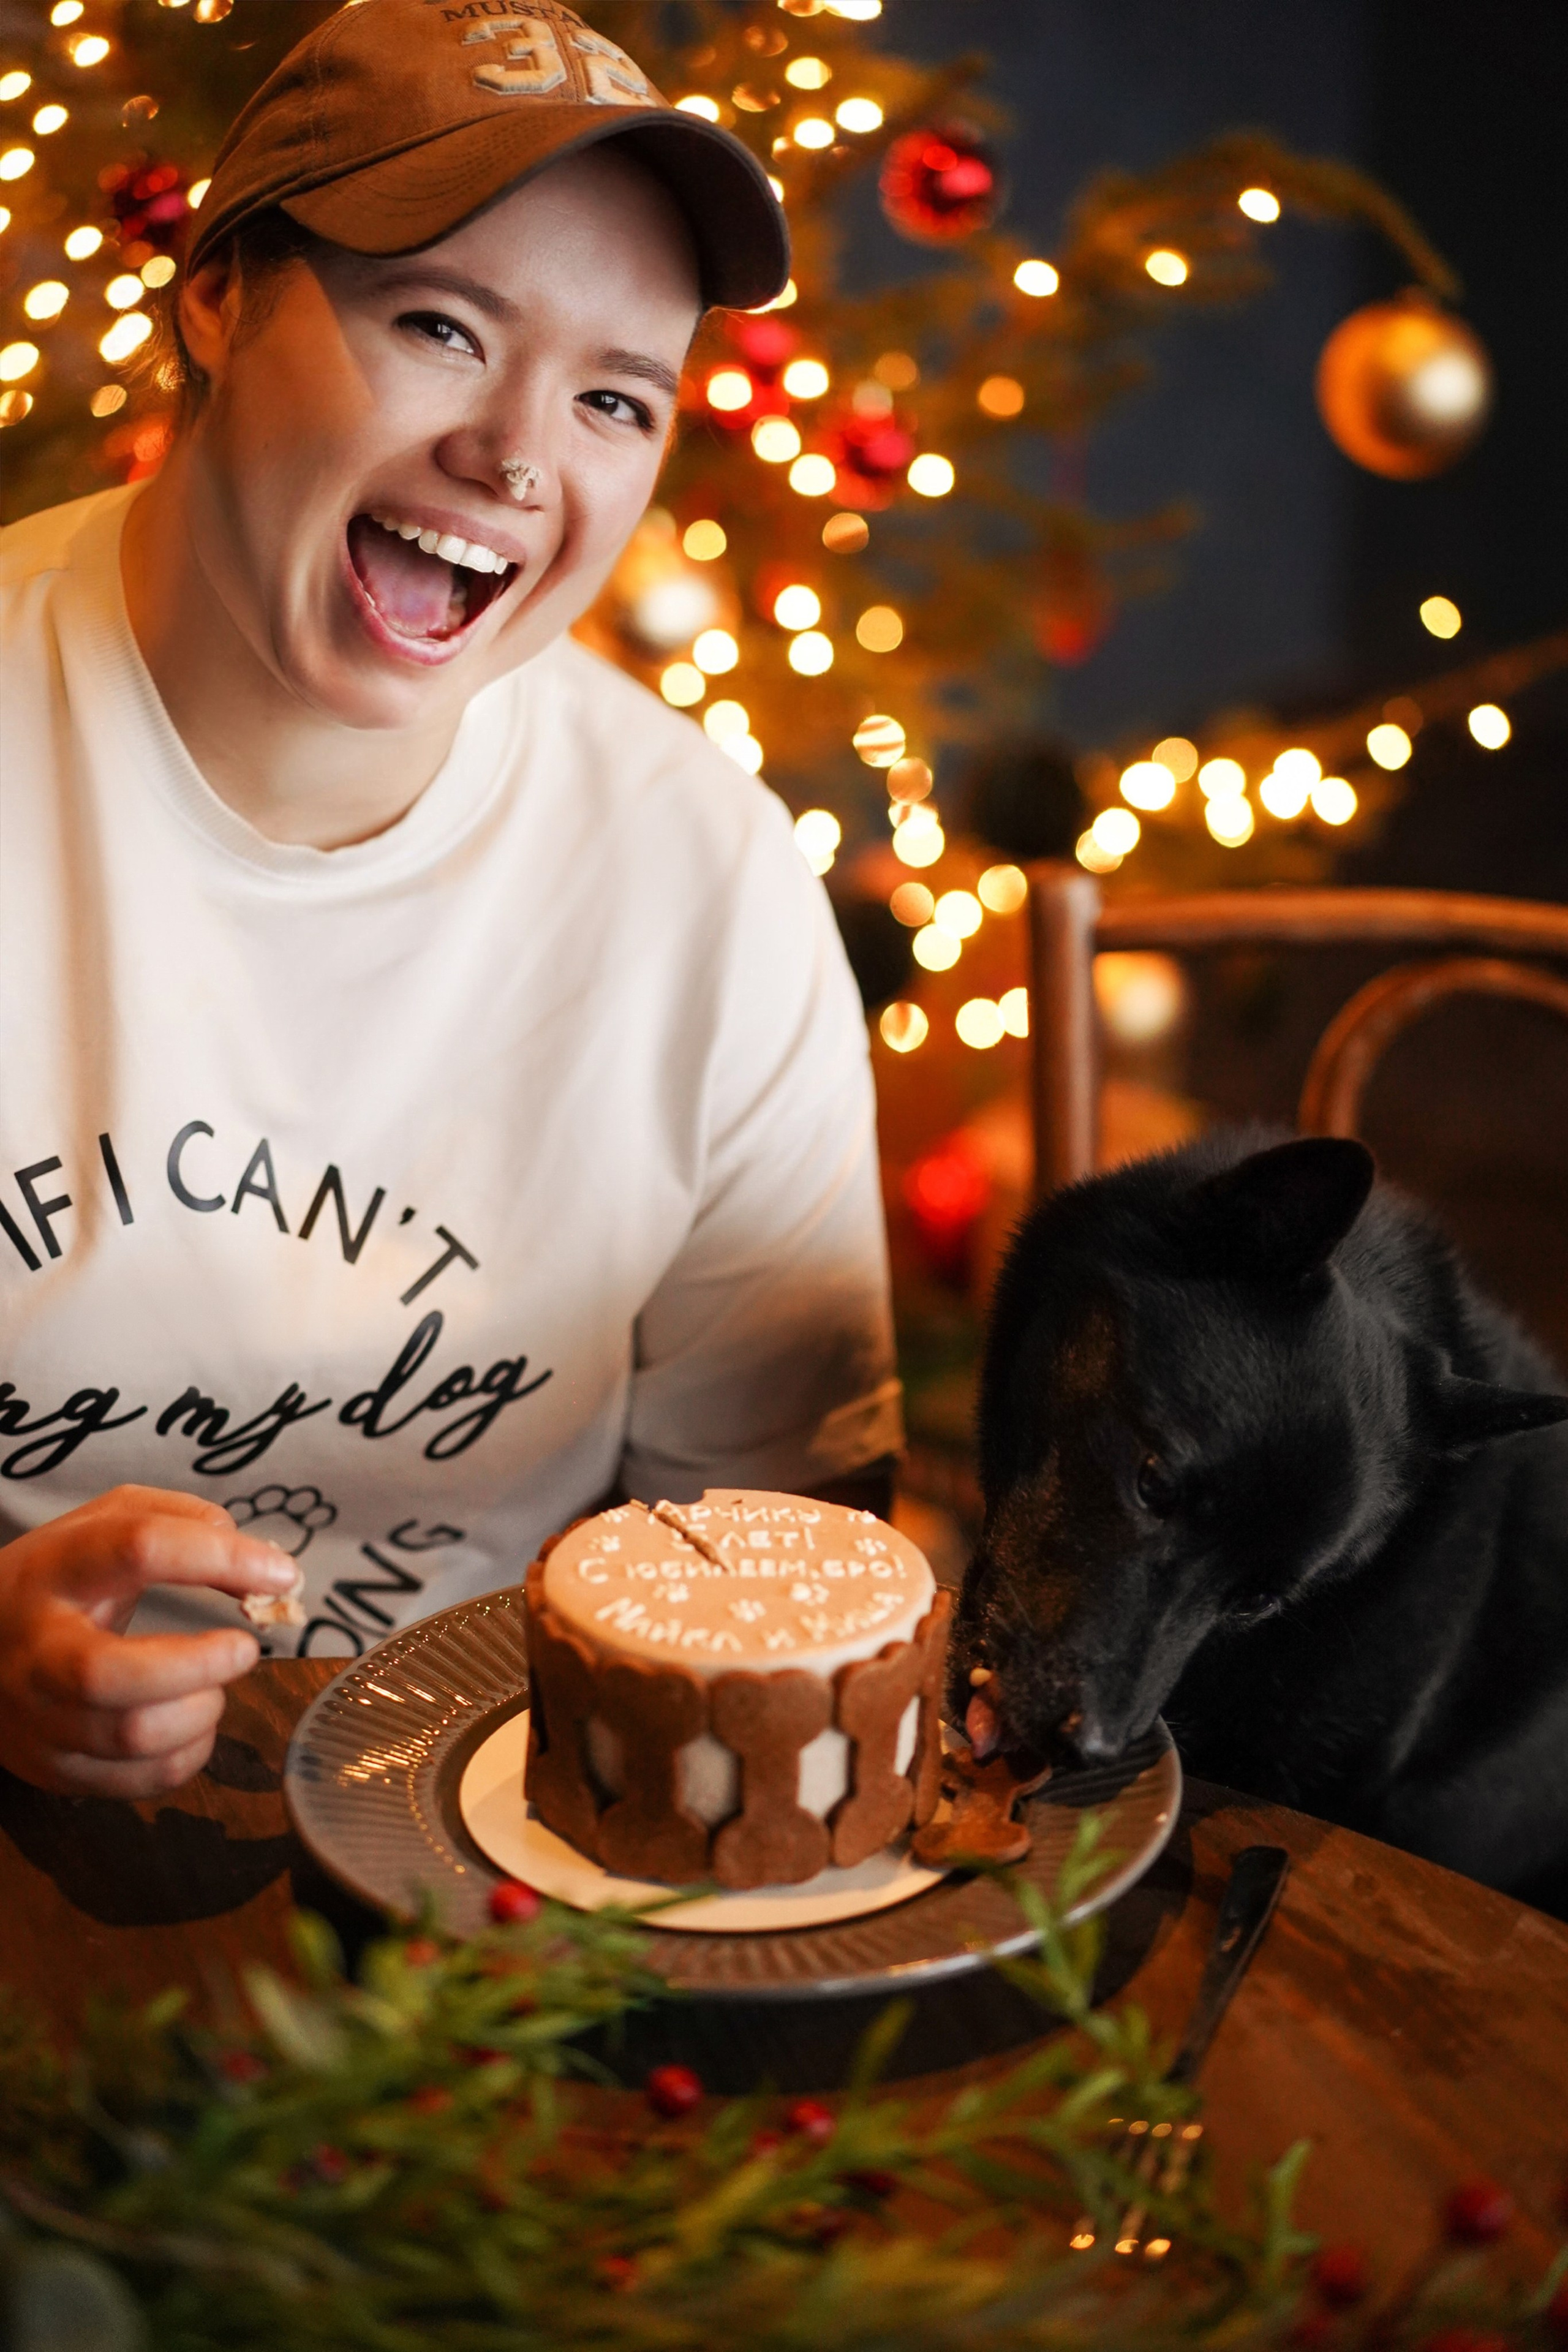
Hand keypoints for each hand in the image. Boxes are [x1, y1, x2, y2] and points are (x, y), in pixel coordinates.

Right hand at [0, 1485, 301, 1796]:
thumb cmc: (62, 1580)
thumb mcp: (105, 1523)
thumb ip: (180, 1519)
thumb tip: (255, 1560)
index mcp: (54, 1570)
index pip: (138, 1548)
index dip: (222, 1557)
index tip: (281, 1574)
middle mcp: (36, 1648)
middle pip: (109, 1673)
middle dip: (199, 1663)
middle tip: (245, 1647)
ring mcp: (37, 1717)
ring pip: (130, 1736)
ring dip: (201, 1711)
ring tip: (214, 1684)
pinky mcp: (51, 1769)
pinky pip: (138, 1780)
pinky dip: (188, 1755)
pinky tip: (193, 1722)